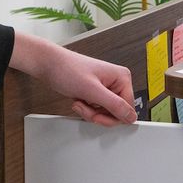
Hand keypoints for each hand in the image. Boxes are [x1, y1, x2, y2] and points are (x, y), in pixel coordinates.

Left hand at [10, 32, 136, 126]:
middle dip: (99, 114)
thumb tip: (131, 116)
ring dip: (90, 113)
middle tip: (85, 107)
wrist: (50, 65)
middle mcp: (117, 82)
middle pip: (117, 112)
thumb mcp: (92, 90)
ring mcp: (107, 87)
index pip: (128, 108)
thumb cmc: (68, 70)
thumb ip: (114, 104)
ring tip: (80, 101)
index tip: (96, 116)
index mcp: (122, 77)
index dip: (112, 117)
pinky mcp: (97, 93)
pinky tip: (79, 101)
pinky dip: (87, 110)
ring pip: (106, 113)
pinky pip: (98, 110)